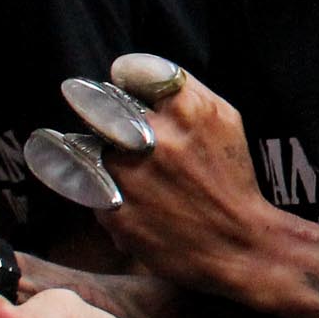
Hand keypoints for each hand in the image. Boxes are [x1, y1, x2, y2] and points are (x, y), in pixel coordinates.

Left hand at [91, 68, 281, 297]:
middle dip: (89, 103)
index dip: (124, 78)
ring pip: (82, 144)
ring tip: (107, 157)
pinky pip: (82, 183)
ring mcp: (131, 177)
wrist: (236, 246)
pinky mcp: (113, 212)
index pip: (131, 72)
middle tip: (83, 102)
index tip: (123, 86)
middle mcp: (156, 139)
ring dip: (89, 147)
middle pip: (97, 103)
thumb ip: (180, 87)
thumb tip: (125, 71)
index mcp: (189, 110)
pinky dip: (87, 180)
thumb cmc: (229, 177)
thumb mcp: (222, 119)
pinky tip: (110, 187)